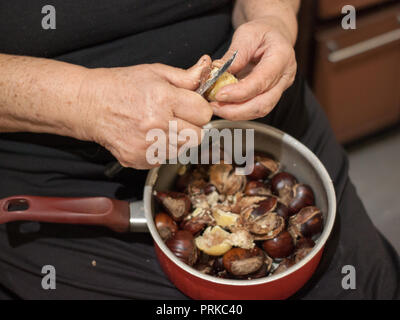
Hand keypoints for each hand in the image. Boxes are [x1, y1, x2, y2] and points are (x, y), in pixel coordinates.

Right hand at [78, 56, 212, 168]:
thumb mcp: (154, 72)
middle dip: (192, 126)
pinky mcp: (139, 160)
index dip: (199, 109)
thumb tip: (207, 71)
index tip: (191, 106)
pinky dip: (161, 149)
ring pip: (182, 149)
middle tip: (177, 117)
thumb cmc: (120, 86)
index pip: (203, 114)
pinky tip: (149, 136)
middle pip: (197, 136)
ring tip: (160, 126)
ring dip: (177, 139)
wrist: (89, 105)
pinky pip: (165, 159)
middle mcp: (156, 125)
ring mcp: (147, 146)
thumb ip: (185, 76)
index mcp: (163, 99)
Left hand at [211, 18, 296, 120]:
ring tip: (216, 107)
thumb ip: (235, 54)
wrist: (273, 35)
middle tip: (215, 107)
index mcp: (281, 56)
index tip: (220, 94)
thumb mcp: (246, 33)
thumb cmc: (261, 32)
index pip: (261, 81)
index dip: (240, 92)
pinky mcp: (270, 96)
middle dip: (236, 110)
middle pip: (263, 104)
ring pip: (259, 110)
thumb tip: (220, 72)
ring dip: (235, 113)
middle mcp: (284, 76)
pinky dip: (237, 111)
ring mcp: (279, 89)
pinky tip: (223, 106)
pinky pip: (255, 109)